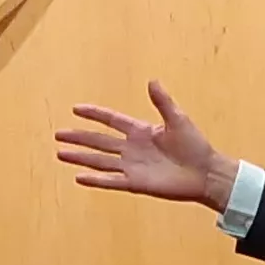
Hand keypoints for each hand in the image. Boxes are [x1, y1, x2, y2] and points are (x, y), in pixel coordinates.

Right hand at [55, 82, 237, 208]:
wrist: (205, 173)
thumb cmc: (195, 145)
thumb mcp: (178, 119)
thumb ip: (162, 102)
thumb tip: (152, 81)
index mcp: (140, 131)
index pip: (111, 120)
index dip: (94, 114)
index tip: (76, 108)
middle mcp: (132, 148)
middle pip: (99, 141)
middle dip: (79, 137)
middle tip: (59, 135)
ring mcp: (132, 166)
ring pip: (99, 160)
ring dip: (80, 157)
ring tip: (60, 153)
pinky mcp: (135, 183)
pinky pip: (111, 180)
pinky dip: (95, 180)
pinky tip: (78, 177)